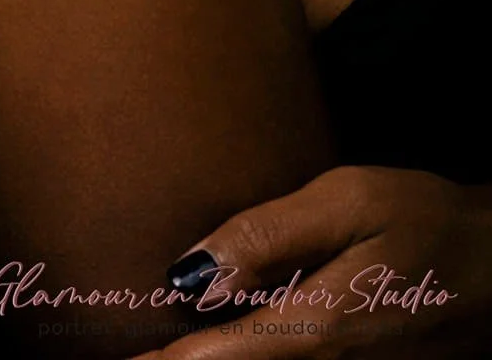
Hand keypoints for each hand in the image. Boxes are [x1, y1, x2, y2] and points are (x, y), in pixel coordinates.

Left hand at [138, 167, 491, 356]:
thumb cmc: (430, 220)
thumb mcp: (348, 200)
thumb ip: (267, 235)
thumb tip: (191, 272)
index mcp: (315, 330)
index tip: (115, 357)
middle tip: (131, 346)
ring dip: (216, 357)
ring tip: (165, 340)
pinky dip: (253, 353)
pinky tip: (229, 329)